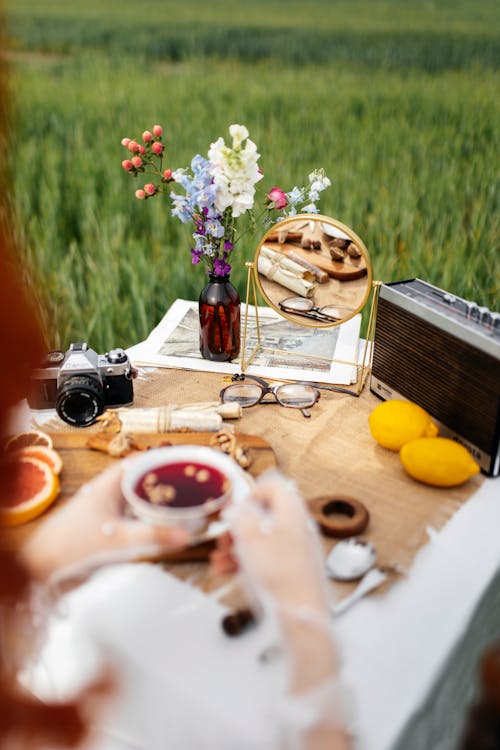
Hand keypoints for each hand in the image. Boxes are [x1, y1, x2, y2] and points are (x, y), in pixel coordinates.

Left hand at [21, 461, 189, 584]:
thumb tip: (185, 535)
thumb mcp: (116, 538)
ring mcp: (110, 511)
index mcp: (111, 483)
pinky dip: (153, 520)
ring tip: (187, 504)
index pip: (144, 460)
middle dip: (170, 480)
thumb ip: (153, 536)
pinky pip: (138, 519)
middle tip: (195, 484)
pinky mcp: (109, 530)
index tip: (190, 459)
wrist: (43, 567)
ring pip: (143, 499)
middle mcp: (111, 493)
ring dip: (162, 501)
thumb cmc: (69, 544)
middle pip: (146, 479)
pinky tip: (166, 529)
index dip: (167, 458)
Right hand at [226, 470, 328, 615]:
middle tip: (224, 539)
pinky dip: (248, 560)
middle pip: (265, 515)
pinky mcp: (294, 568)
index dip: (250, 494)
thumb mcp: (250, 540)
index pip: (273, 486)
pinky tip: (228, 571)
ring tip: (220, 560)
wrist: (300, 617)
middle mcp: (298, 527)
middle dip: (239, 526)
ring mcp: (297, 549)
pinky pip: (268, 556)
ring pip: (263, 538)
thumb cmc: (281, 578)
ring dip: (238, 546)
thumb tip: (237, 507)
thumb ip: (241, 517)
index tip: (236, 510)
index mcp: (292, 513)